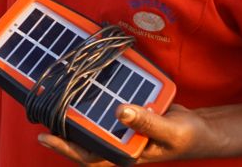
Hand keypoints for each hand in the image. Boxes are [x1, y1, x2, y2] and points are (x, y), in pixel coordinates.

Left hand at [37, 104, 215, 163]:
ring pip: (93, 123)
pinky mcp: (127, 114)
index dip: (66, 148)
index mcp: (125, 154)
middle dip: (62, 129)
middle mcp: (119, 143)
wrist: (201, 129)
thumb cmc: (187, 136)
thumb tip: (121, 111)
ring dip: (75, 113)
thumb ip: (146, 122)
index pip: (90, 156)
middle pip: (85, 140)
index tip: (44, 136)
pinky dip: (94, 100)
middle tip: (40, 109)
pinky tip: (83, 85)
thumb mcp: (170, 131)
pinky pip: (107, 109)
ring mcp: (122, 129)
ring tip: (52, 96)